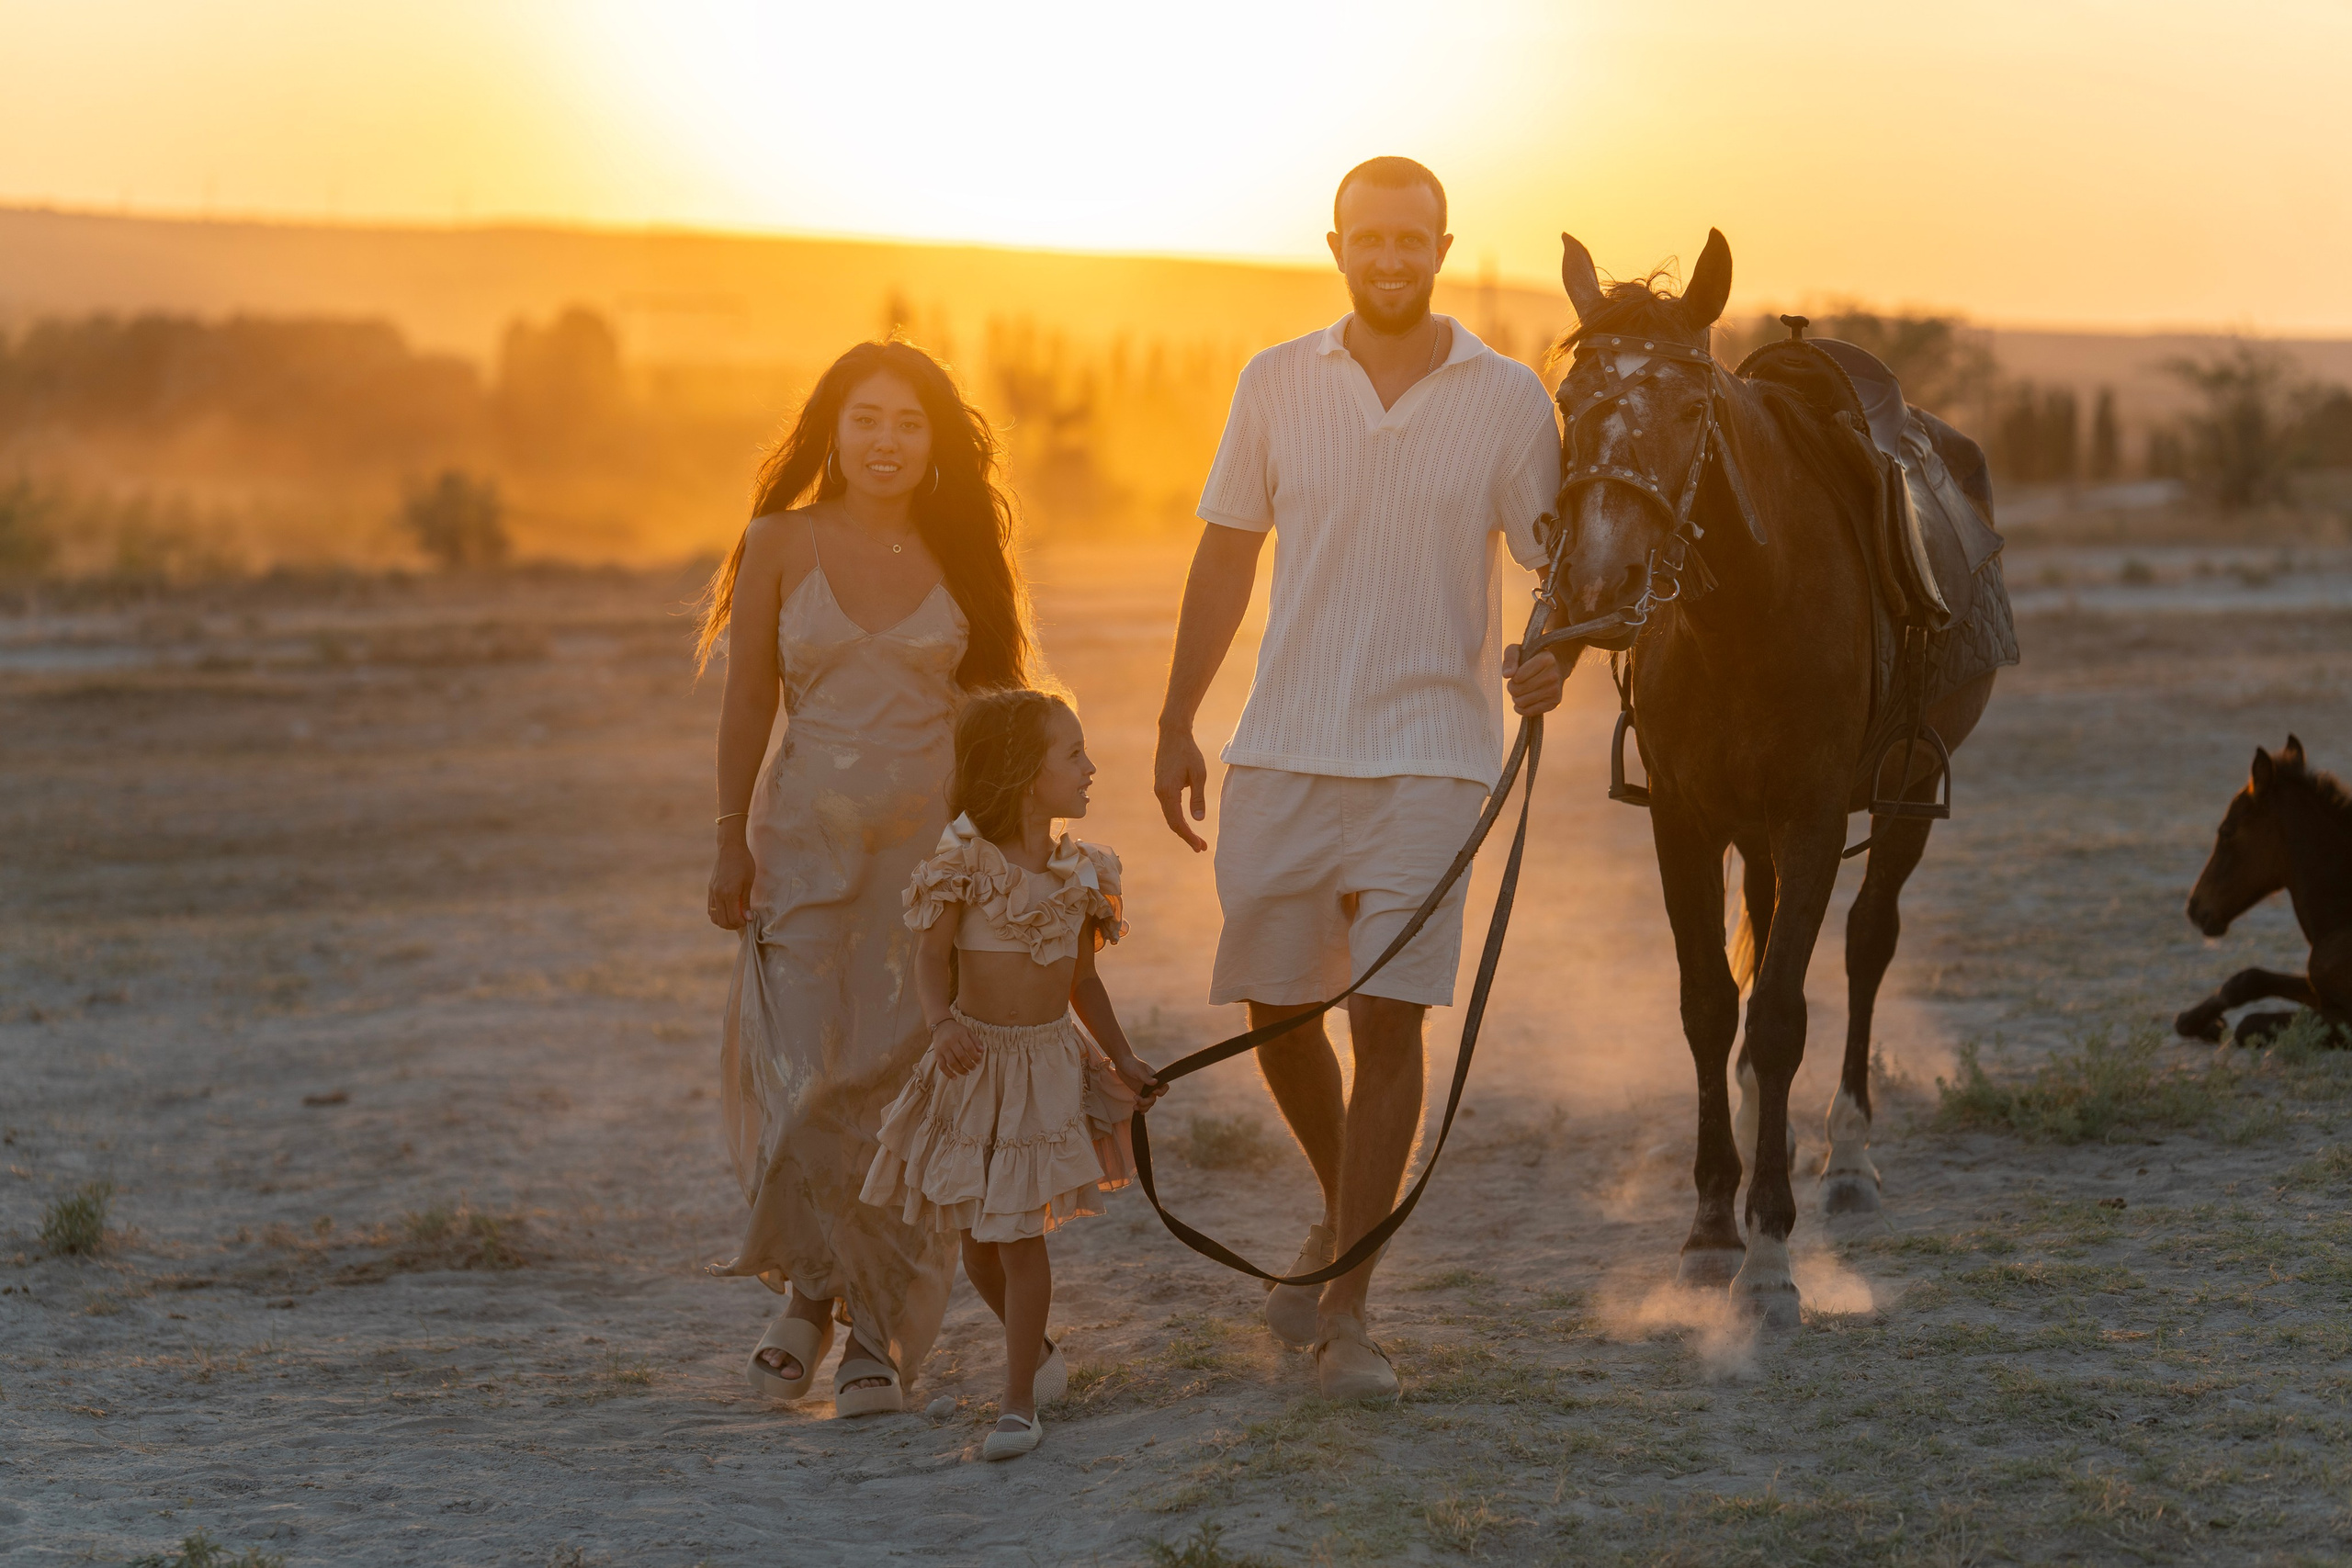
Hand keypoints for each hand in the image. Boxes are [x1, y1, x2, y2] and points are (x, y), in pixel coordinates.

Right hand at [708, 832, 755, 929]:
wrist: (730, 848)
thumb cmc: (744, 863)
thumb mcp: (748, 883)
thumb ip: (746, 902)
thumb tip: (748, 918)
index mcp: (729, 894)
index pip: (733, 918)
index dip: (741, 923)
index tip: (748, 920)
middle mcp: (718, 895)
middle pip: (722, 921)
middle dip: (733, 925)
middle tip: (743, 921)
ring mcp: (712, 892)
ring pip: (714, 917)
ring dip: (724, 921)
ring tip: (735, 916)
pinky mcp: (710, 889)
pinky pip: (711, 908)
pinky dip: (718, 914)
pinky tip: (728, 909)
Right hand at [932, 1018, 983, 1075]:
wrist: (940, 1025)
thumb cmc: (956, 1030)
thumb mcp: (967, 1031)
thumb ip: (975, 1040)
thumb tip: (982, 1051)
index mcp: (959, 1035)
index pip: (969, 1047)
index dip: (975, 1056)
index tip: (979, 1061)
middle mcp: (950, 1041)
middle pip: (961, 1056)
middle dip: (969, 1064)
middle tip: (974, 1068)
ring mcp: (943, 1048)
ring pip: (952, 1062)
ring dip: (960, 1070)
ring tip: (967, 1073)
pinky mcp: (937, 1054)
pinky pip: (942, 1066)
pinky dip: (948, 1073)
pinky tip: (955, 1078)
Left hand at [1112, 1052, 1166, 1109]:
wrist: (1121, 1062)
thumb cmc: (1131, 1063)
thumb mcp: (1138, 1070)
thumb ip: (1146, 1077)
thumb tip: (1155, 1082)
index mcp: (1154, 1078)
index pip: (1164, 1087)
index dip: (1161, 1092)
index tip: (1152, 1092)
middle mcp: (1151, 1085)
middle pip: (1154, 1098)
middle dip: (1146, 1102)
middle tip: (1136, 1098)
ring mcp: (1144, 1089)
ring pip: (1148, 1102)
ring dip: (1143, 1107)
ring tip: (1134, 1107)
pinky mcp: (1138, 1091)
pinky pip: (1142, 1102)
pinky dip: (1140, 1107)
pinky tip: (1136, 1110)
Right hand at [1153, 723, 1209, 851]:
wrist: (1172, 734)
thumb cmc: (1188, 752)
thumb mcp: (1199, 774)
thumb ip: (1198, 797)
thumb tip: (1198, 819)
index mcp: (1168, 792)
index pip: (1178, 822)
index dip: (1189, 836)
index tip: (1201, 847)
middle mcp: (1160, 793)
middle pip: (1172, 822)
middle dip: (1187, 836)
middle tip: (1201, 847)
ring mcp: (1158, 789)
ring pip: (1170, 815)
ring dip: (1183, 828)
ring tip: (1197, 838)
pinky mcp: (1161, 785)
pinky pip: (1169, 807)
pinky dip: (1178, 817)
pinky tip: (1188, 822)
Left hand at [1503, 642, 1566, 716]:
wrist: (1557, 667)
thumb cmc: (1533, 658)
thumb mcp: (1518, 651)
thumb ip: (1510, 659)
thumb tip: (1507, 675)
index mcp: (1545, 659)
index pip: (1518, 677)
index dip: (1513, 677)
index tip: (1517, 674)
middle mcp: (1552, 675)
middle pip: (1518, 690)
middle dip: (1512, 688)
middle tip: (1517, 684)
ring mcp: (1554, 690)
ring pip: (1522, 702)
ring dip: (1517, 698)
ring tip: (1521, 691)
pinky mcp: (1554, 703)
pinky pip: (1529, 712)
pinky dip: (1521, 709)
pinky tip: (1523, 702)